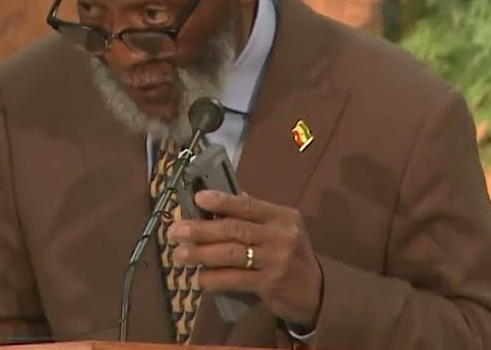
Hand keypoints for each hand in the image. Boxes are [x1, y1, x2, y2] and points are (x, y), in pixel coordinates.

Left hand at [168, 190, 322, 327]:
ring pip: (230, 254)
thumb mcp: (281, 229)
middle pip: (234, 229)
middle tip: (176, 231)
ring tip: (180, 255)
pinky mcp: (270, 283)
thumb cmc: (290, 255)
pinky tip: (200, 278)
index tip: (197, 199)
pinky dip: (213, 278)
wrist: (315, 292)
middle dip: (201, 230)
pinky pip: (234, 279)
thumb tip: (219, 200)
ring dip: (201, 254)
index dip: (221, 201)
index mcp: (282, 216)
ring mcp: (276, 260)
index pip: (247, 205)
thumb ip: (255, 216)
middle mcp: (280, 235)